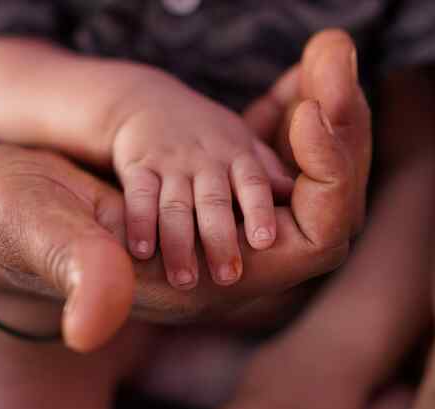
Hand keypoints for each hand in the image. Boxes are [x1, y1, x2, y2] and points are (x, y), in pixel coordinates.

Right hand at [0, 29, 369, 352]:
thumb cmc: (6, 222)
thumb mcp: (36, 233)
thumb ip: (72, 268)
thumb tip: (92, 326)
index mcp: (194, 279)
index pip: (312, 245)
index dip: (332, 178)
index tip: (319, 111)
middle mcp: (215, 263)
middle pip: (321, 212)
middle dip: (339, 136)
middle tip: (333, 61)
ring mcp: (206, 230)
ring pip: (296, 186)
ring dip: (319, 121)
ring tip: (328, 57)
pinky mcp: (191, 200)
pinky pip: (260, 170)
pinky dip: (282, 121)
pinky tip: (295, 81)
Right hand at [112, 71, 293, 288]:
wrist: (151, 102)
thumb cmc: (208, 137)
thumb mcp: (242, 144)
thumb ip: (266, 172)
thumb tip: (295, 197)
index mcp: (238, 157)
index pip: (252, 184)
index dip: (259, 211)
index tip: (264, 243)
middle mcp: (206, 161)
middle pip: (214, 201)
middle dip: (220, 238)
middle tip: (227, 279)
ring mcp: (171, 163)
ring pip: (176, 205)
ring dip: (178, 243)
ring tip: (184, 281)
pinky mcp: (139, 166)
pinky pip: (140, 195)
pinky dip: (139, 222)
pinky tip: (141, 251)